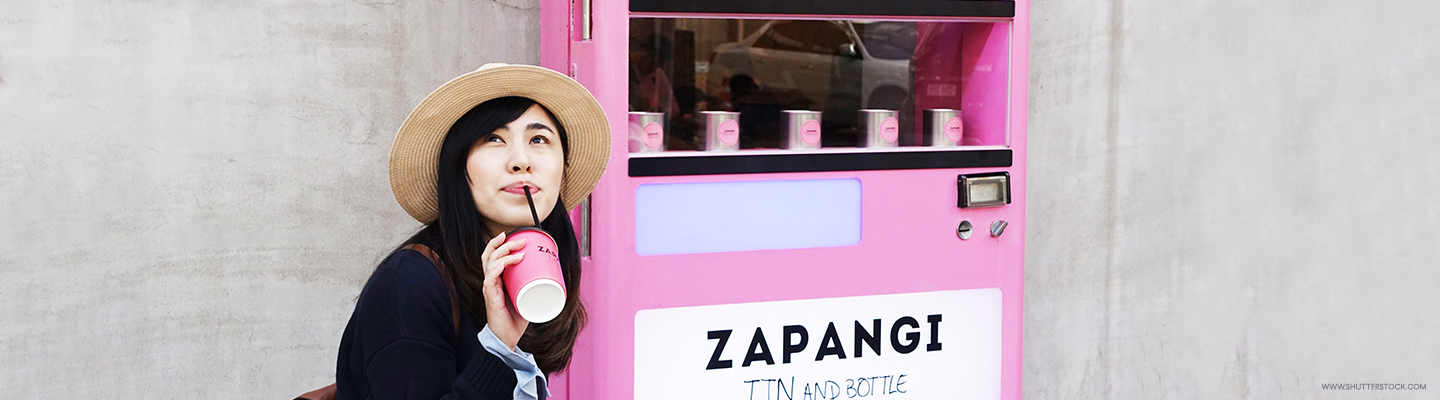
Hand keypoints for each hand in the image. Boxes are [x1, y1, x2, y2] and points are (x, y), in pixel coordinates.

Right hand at [481, 231, 528, 349]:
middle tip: (520, 239)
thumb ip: (534, 287)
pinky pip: (490, 278)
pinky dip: (499, 267)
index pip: (491, 257)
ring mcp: (489, 288)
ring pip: (490, 262)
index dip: (497, 244)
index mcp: (496, 280)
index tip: (509, 235)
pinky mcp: (490, 296)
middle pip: (490, 255)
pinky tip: (508, 262)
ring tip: (519, 248)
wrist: (506, 338)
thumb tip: (554, 277)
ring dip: (504, 252)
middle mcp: (490, 281)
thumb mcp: (527, 297)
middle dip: (504, 243)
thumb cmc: (515, 319)